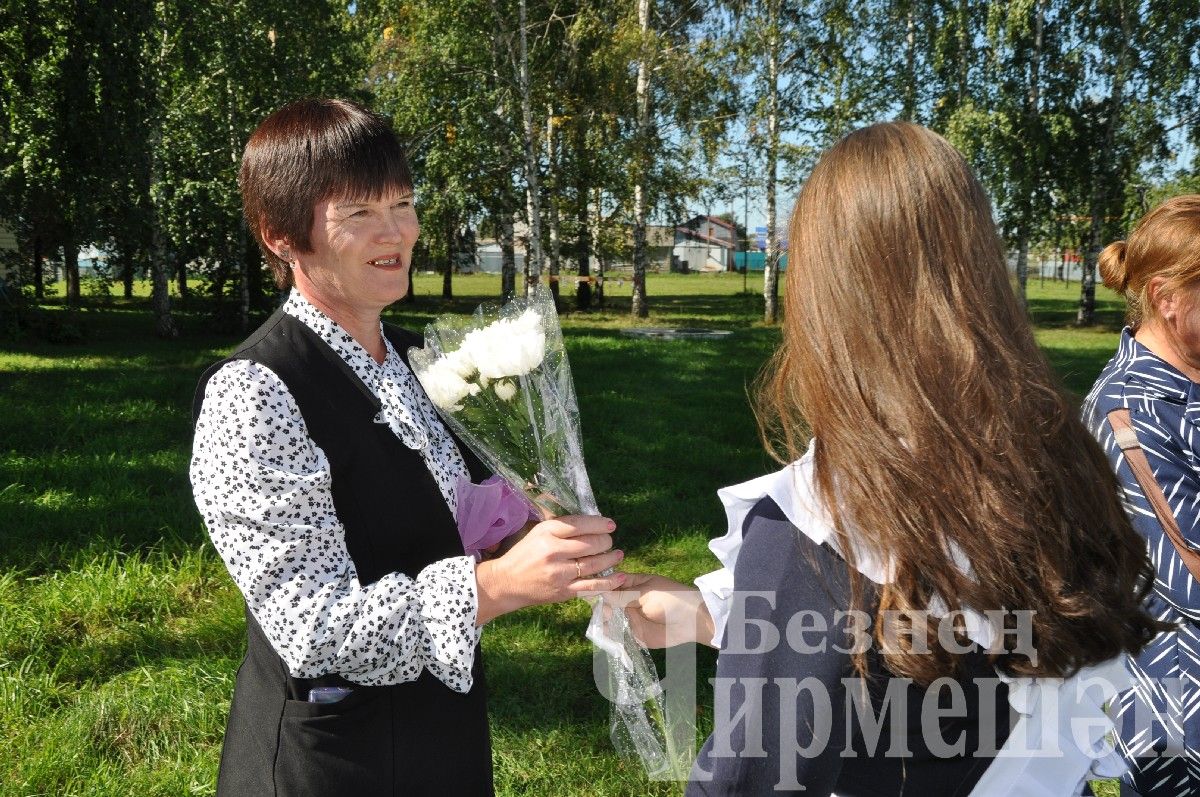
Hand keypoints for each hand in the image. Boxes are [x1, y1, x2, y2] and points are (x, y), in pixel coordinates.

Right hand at [475, 515, 625, 624]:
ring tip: (618, 554)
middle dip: (606, 540)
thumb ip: (561, 527)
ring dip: (611, 558)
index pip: (579, 524)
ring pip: (595, 564)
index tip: (610, 524)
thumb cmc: (524, 555)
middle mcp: (554, 552)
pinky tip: (620, 576)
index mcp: (546, 533)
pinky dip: (609, 582)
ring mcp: (560, 573)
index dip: (599, 523)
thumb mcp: (537, 532)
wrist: (507, 583)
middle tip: (609, 540)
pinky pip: (592, 586)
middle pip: (591, 543)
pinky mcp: (564, 591)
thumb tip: (591, 522)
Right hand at [607, 573, 714, 648]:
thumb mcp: (646, 594)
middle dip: (600, 607)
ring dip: (604, 622)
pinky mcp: (635, 634)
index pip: (610, 584)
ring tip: (604, 624)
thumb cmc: (672, 600)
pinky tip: (606, 637)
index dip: (598, 588)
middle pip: (606, 603)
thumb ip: (623, 596)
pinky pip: (619, 635)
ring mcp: (631, 618)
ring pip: (610, 619)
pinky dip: (611, 637)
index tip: (585, 591)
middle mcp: (628, 601)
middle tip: (603, 612)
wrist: (692, 621)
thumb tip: (600, 592)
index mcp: (632, 585)